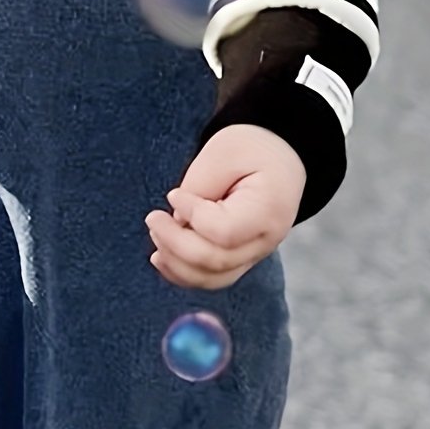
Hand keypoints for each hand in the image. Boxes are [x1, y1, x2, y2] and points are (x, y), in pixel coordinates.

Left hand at [144, 124, 305, 289]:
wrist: (276, 159)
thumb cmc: (250, 150)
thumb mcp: (224, 151)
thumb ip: (200, 186)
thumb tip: (177, 222)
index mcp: (269, 209)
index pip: (223, 231)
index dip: (191, 217)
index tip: (173, 194)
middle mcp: (266, 240)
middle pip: (215, 260)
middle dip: (174, 242)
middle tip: (153, 218)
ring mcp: (255, 255)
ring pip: (211, 277)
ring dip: (174, 262)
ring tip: (156, 235)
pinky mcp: (241, 260)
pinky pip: (211, 278)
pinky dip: (182, 273)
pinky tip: (161, 257)